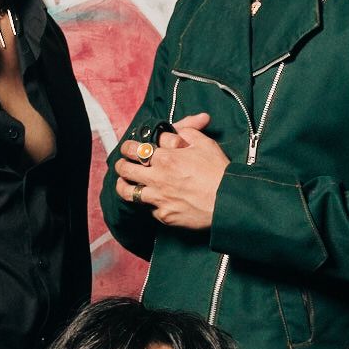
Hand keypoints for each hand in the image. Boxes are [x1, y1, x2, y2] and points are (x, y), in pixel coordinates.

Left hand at [114, 114, 227, 231]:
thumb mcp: (204, 143)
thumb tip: (172, 132)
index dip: (128, 147)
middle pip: (125, 170)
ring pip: (128, 193)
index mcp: (165, 158)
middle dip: (121, 164)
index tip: (128, 147)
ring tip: (124, 183)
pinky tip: (152, 201)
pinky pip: (150, 210)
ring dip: (123, 186)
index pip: (134, 149)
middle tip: (122, 164)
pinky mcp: (165, 216)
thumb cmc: (218, 171)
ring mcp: (159, 199)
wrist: (228, 201)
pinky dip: (150, 204)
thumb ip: (185, 132)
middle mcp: (157, 178)